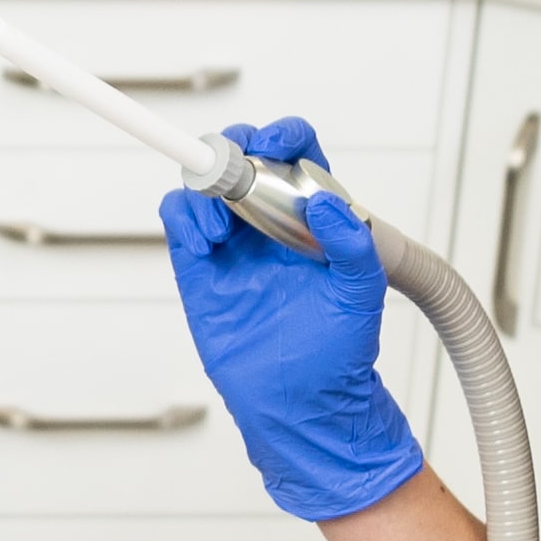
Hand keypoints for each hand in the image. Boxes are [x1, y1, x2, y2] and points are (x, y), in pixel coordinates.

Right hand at [165, 118, 421, 523]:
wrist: (300, 404)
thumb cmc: (337, 354)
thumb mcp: (360, 295)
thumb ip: (353, 246)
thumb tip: (329, 203)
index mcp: (314, 218)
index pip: (296, 154)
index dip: (284, 135)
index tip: (276, 142)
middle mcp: (271, 222)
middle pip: (243, 156)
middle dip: (234, 149)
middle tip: (236, 171)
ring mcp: (234, 244)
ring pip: (206, 185)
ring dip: (206, 189)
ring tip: (222, 230)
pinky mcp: (200, 270)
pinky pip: (181, 223)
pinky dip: (183, 218)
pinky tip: (205, 244)